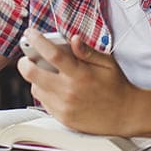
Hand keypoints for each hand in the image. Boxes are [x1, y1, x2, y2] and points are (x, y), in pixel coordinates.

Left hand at [17, 29, 136, 134]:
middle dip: (25, 62)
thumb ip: (88, 51)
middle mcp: (69, 91)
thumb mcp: (107, 63)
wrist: (125, 115)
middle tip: (28, 57)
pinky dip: (45, 92)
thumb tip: (73, 39)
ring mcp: (64, 107)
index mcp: (81, 74)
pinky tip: (56, 88)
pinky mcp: (62, 118)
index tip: (30, 33)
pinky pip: (43, 101)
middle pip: (32, 73)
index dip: (37, 41)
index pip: (52, 54)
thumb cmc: (116, 86)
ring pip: (35, 88)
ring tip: (48, 73)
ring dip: (36, 78)